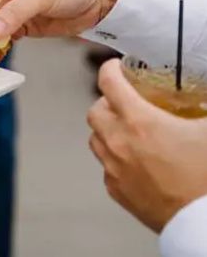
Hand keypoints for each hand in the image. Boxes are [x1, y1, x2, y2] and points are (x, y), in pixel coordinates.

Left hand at [87, 59, 206, 232]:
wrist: (204, 223)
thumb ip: (202, 106)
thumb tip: (202, 94)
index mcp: (139, 121)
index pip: (108, 82)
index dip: (110, 69)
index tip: (116, 67)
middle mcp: (118, 142)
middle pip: (94, 111)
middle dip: (107, 102)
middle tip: (125, 102)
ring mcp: (114, 168)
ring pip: (95, 139)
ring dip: (107, 130)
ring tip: (129, 131)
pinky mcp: (117, 191)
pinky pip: (106, 167)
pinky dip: (114, 158)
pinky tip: (135, 160)